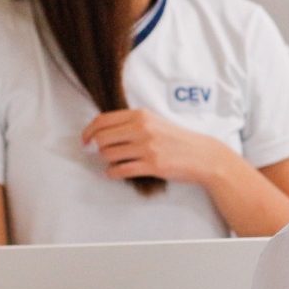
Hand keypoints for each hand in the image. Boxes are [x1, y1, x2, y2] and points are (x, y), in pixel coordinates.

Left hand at [81, 109, 226, 186]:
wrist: (202, 155)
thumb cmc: (178, 139)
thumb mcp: (155, 122)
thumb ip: (131, 123)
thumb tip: (102, 131)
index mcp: (141, 115)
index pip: (103, 120)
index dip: (89, 131)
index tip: (86, 140)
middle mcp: (143, 129)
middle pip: (102, 138)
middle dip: (96, 147)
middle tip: (99, 152)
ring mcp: (147, 147)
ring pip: (109, 155)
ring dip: (107, 160)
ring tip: (114, 162)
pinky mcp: (152, 165)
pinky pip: (120, 170)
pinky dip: (112, 173)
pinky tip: (115, 172)